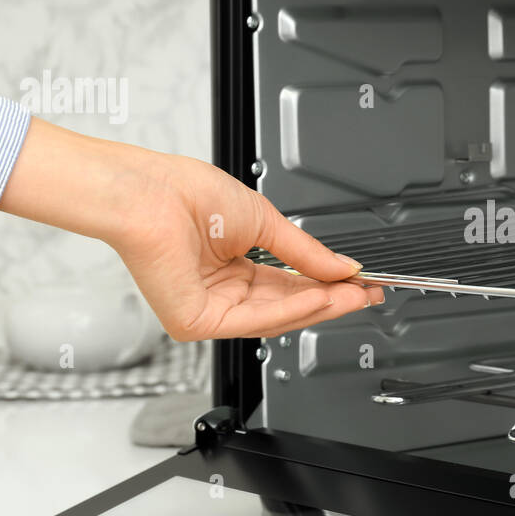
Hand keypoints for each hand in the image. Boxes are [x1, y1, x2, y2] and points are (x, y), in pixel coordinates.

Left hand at [0, 118, 381, 339]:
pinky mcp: (197, 322)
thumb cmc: (185, 194)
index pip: (289, 285)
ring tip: (351, 294)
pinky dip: (291, 310)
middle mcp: (220, 293)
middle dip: (331, 299)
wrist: (149, 193)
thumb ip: (306, 251)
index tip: (360, 281)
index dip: (327, 284)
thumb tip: (343, 267)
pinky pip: (254, 321)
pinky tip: (319, 298)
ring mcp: (208, 311)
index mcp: (232, 266)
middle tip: (365, 292)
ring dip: (318, 306)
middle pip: (287, 305)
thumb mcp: (264, 221)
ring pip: (275, 317)